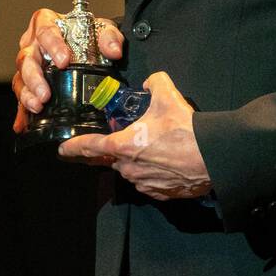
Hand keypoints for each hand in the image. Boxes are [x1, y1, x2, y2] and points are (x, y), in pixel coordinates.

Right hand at [11, 6, 123, 135]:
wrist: (85, 42)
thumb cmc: (87, 32)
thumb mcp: (101, 29)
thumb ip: (109, 37)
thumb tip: (114, 51)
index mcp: (46, 23)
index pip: (46, 31)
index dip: (53, 46)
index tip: (64, 61)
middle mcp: (32, 43)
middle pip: (27, 58)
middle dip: (34, 78)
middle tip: (46, 94)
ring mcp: (28, 63)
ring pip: (20, 78)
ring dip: (27, 94)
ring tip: (38, 106)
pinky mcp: (27, 81)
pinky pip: (21, 95)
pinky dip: (21, 111)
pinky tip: (23, 124)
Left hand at [59, 71, 210, 198]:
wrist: (212, 157)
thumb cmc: (186, 130)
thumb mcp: (167, 96)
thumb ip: (153, 82)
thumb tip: (150, 82)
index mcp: (123, 145)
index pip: (89, 147)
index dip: (73, 148)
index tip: (63, 151)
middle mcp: (128, 168)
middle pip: (111, 159)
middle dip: (115, 150)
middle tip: (124, 139)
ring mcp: (143, 182)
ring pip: (130, 170)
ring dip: (135, 161)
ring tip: (152, 148)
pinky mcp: (159, 193)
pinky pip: (147, 181)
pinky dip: (151, 172)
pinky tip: (165, 162)